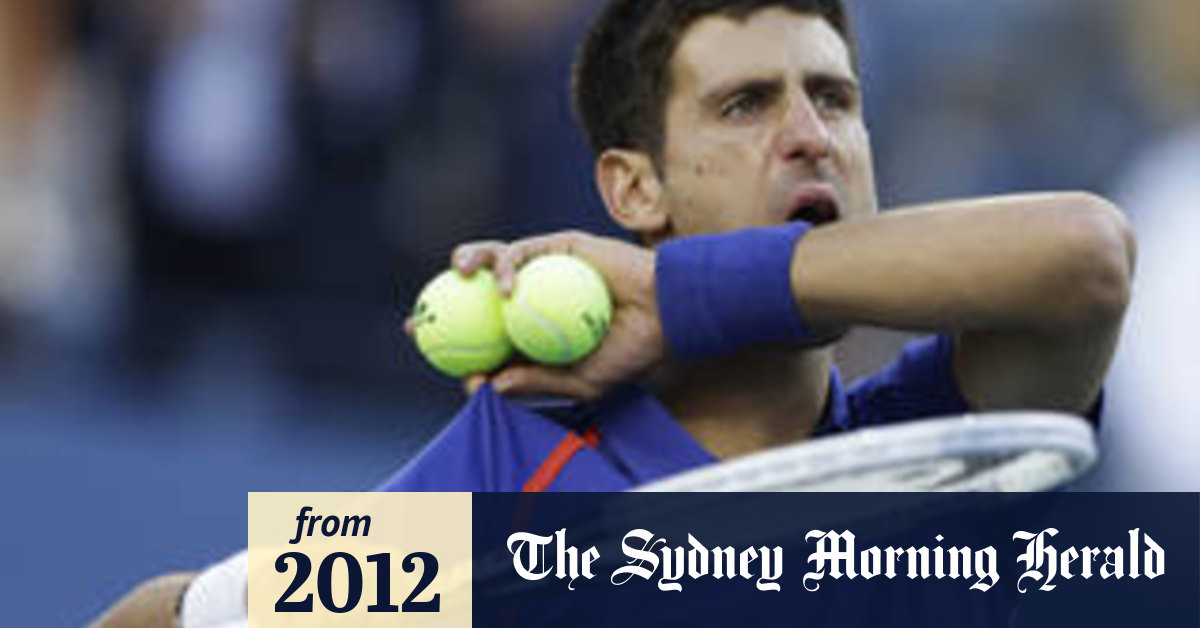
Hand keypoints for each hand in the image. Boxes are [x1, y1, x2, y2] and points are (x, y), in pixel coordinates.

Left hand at [418, 231, 663, 399]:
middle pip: (477, 293)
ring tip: (457, 274)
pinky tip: (504, 288)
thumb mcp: (583, 381)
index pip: (482, 331)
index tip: (425, 347)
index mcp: (532, 326)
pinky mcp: (559, 246)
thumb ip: (538, 381)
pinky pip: (524, 251)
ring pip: (494, 260)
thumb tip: (490, 388)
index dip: (450, 336)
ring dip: (469, 261)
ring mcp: (544, 268)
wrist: (666, 314)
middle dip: (442, 300)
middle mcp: (532, 294)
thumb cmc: (631, 351)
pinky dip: (508, 266)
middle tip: (421, 317)